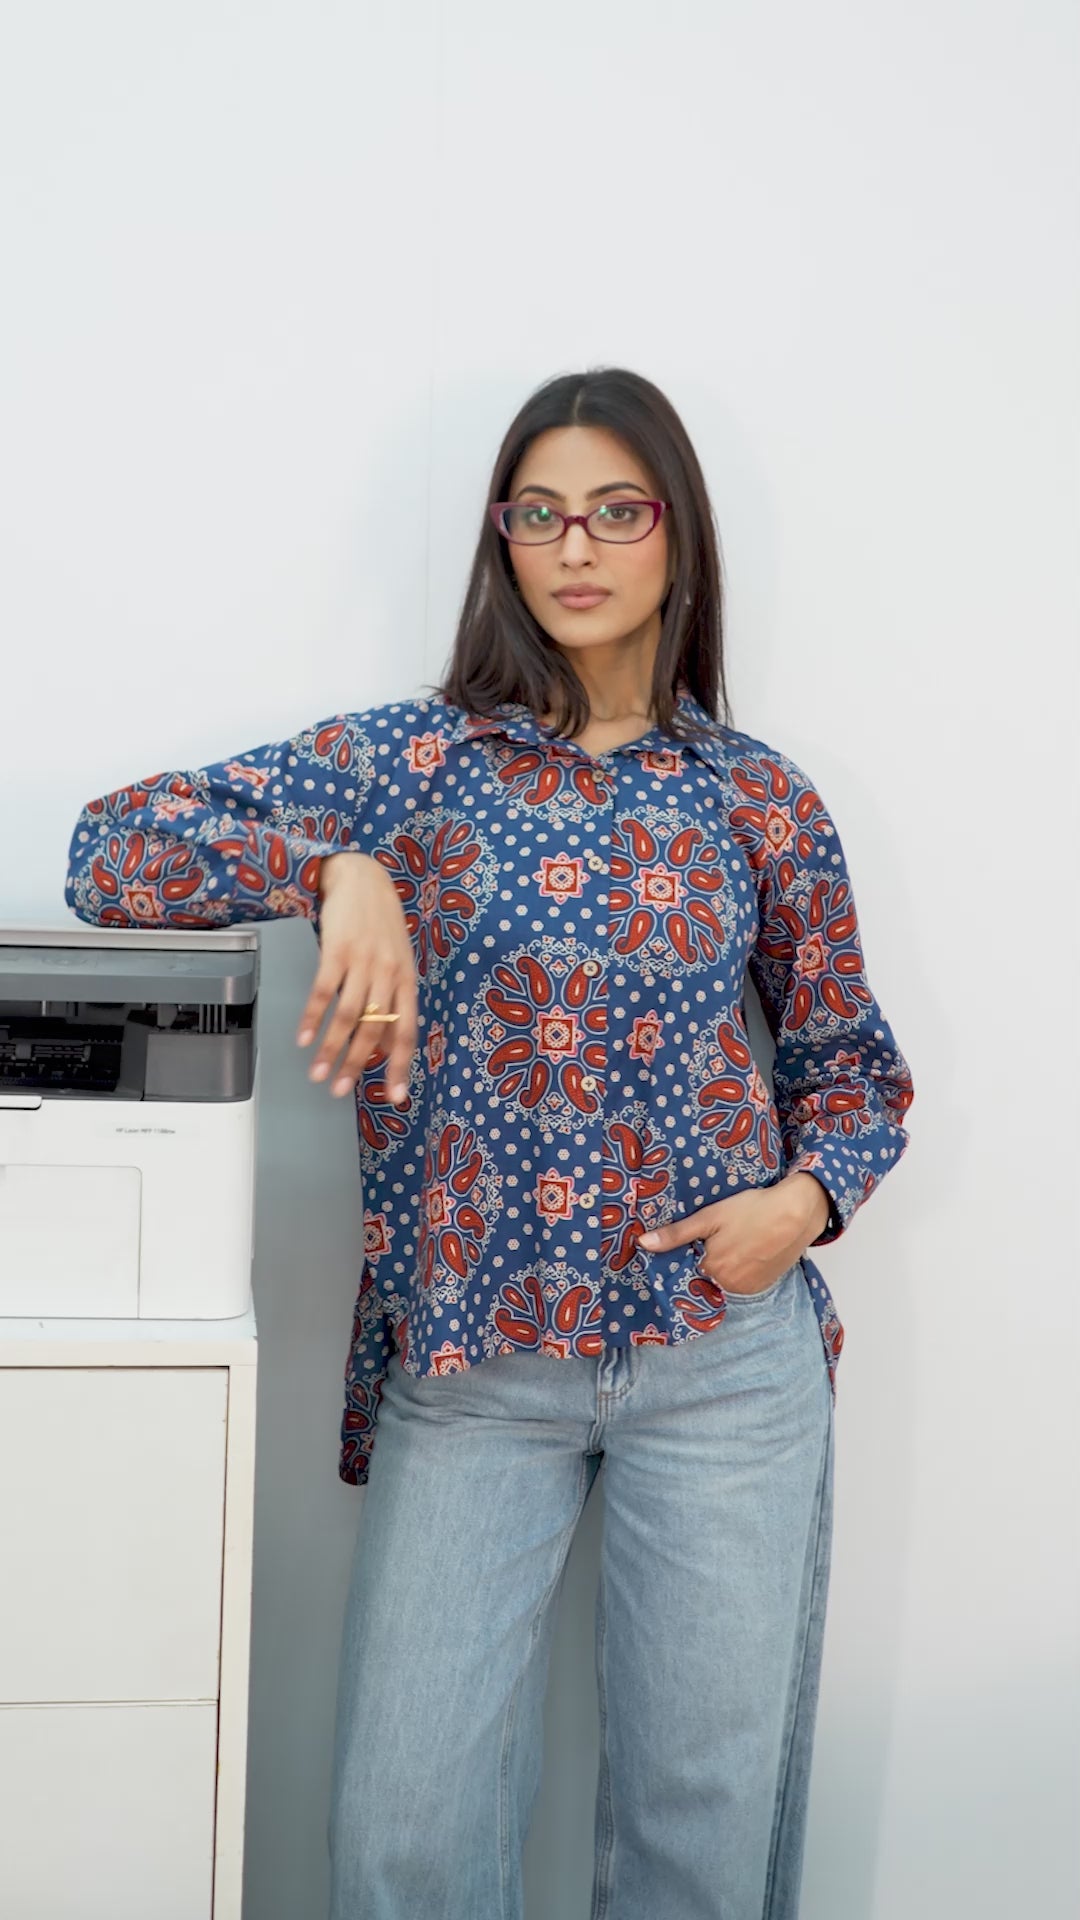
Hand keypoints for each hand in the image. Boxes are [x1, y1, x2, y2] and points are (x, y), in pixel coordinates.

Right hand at [296, 852, 417, 1100]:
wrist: (362, 879)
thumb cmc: (381, 926)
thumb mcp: (398, 962)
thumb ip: (394, 1003)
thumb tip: (389, 1046)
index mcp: (407, 981)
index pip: (407, 1032)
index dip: (401, 1066)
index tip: (396, 1097)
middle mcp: (389, 974)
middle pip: (374, 1030)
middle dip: (355, 1065)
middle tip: (339, 1090)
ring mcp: (363, 962)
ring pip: (347, 1016)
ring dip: (330, 1049)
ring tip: (317, 1073)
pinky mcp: (337, 950)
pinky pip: (323, 992)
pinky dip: (312, 1018)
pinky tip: (303, 1038)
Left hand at [636, 1173, 830, 1294]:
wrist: (796, 1212)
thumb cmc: (752, 1209)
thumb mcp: (710, 1216)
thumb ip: (676, 1234)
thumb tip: (642, 1244)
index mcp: (711, 1270)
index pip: (685, 1270)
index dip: (685, 1256)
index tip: (689, 1243)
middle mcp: (728, 1286)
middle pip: (705, 1276)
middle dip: (705, 1260)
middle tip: (716, 1238)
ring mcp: (748, 1288)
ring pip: (723, 1280)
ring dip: (723, 1267)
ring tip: (732, 1242)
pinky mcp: (764, 1285)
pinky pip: (742, 1282)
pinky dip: (740, 1270)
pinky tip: (745, 1250)